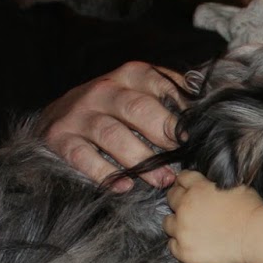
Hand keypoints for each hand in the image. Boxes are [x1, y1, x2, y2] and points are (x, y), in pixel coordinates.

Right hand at [37, 62, 186, 191]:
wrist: (56, 115)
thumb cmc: (112, 106)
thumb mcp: (139, 90)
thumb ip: (170, 94)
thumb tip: (205, 104)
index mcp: (130, 75)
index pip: (159, 84)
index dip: (180, 108)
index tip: (197, 130)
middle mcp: (104, 90)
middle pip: (138, 109)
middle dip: (164, 133)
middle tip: (183, 154)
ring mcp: (80, 114)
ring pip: (113, 135)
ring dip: (141, 161)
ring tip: (162, 180)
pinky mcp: (62, 138)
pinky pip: (83, 157)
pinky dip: (105, 174)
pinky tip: (124, 186)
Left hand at [164, 170, 262, 262]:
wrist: (256, 235)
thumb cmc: (252, 210)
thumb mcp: (234, 186)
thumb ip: (215, 186)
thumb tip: (212, 187)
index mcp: (198, 188)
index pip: (182, 178)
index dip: (186, 183)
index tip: (189, 189)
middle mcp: (185, 206)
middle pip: (171, 198)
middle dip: (179, 201)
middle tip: (190, 209)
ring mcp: (182, 230)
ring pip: (168, 223)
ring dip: (176, 224)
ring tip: (190, 229)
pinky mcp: (184, 250)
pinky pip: (172, 246)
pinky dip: (180, 244)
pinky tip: (192, 244)